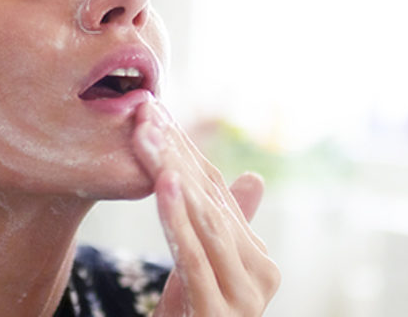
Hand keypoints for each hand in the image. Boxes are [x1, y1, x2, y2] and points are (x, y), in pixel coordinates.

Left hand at [130, 99, 280, 315]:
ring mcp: (244, 299)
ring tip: (149, 134)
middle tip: (146, 111)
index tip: (156, 113)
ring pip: (204, 221)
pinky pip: (194, 257)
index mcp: (261, 261)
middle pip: (211, 202)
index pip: (220, 194)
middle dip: (176, 153)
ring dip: (172, 173)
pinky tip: (163, 183)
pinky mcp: (219, 315)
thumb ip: (224, 227)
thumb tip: (251, 177)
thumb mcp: (200, 272)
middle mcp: (261, 276)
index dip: (187, 151)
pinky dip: (177, 216)